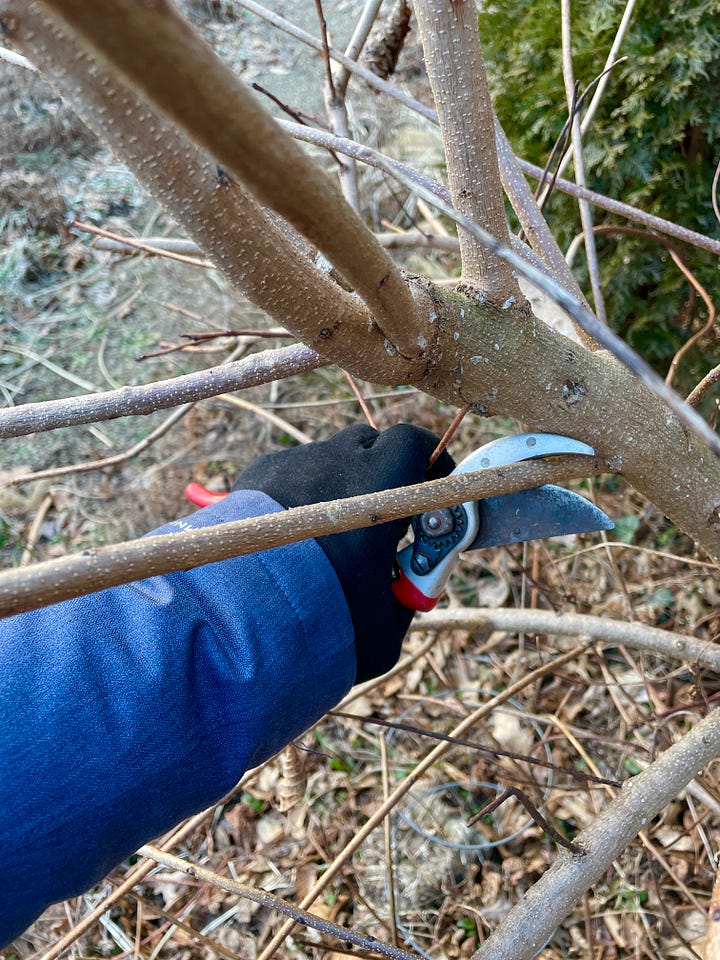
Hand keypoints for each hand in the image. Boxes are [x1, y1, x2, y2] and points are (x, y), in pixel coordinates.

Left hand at [232, 423, 453, 680]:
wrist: (241, 616)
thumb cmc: (325, 620)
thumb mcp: (385, 625)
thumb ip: (405, 598)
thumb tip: (409, 593)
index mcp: (382, 485)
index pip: (415, 441)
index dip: (428, 460)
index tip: (430, 487)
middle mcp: (338, 460)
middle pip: (370, 443)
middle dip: (382, 470)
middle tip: (381, 514)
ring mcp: (295, 463)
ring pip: (328, 458)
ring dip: (338, 483)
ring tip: (329, 531)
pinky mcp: (259, 472)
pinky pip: (290, 471)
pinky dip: (298, 493)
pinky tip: (290, 535)